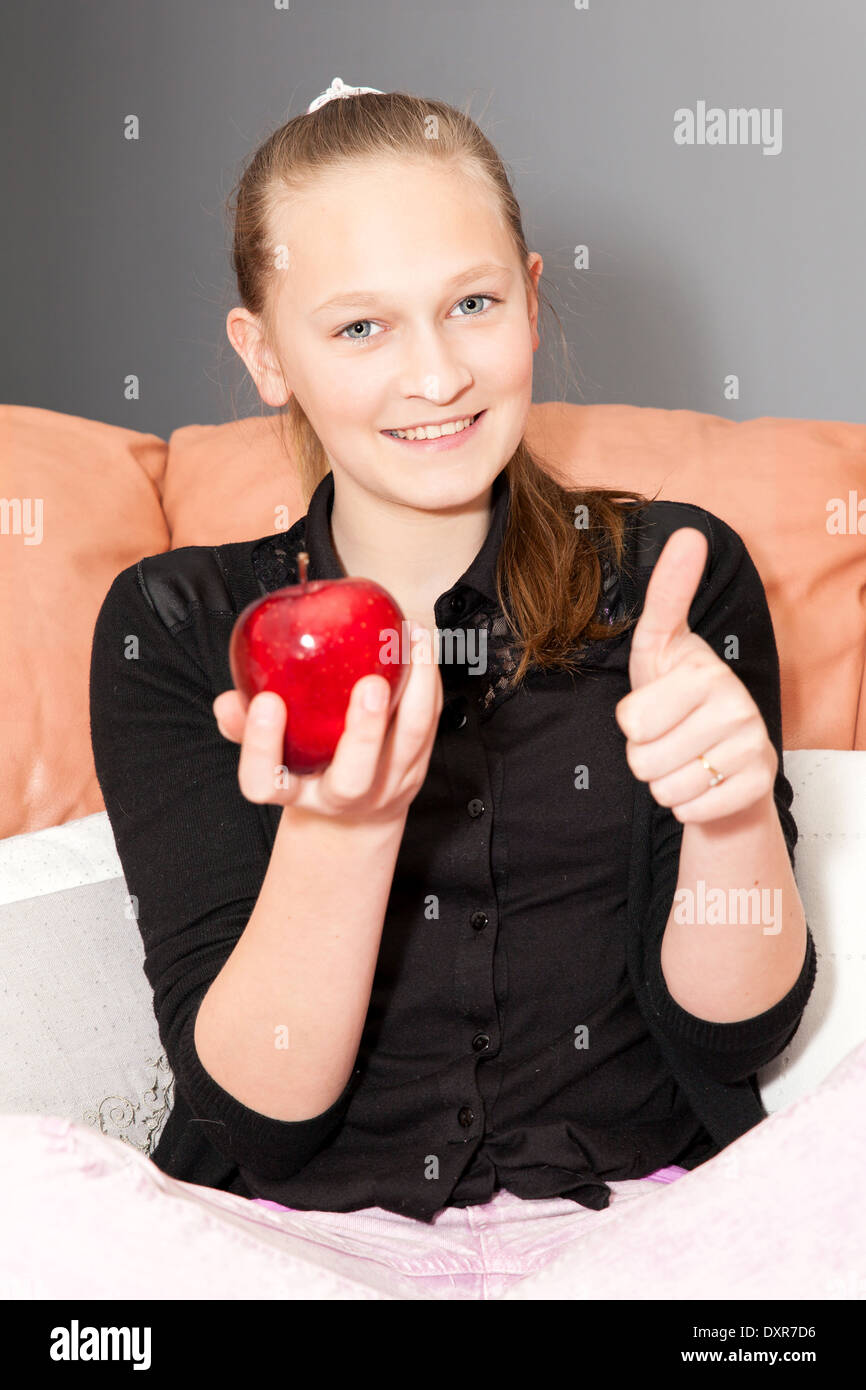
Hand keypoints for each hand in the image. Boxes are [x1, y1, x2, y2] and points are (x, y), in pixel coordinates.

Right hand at [213, 625, 442, 826]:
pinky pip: (429, 722)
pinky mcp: (417, 766)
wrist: (355, 812)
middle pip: (353, 778)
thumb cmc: (306, 767)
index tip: (266, 702)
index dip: (262, 746)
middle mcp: (342, 796)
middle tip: (371, 683)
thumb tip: (230, 700)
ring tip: (411, 641)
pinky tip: (421, 645)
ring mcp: (385, 784)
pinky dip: (428, 682)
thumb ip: (247, 727)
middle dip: (364, 731)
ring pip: (409, 744)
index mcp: (295, 792)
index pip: (266, 783)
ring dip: (417, 690)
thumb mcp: (271, 754)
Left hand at [614, 527, 777, 823]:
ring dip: (665, 783)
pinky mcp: (759, 785)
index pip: (630, 721)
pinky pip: (691, 811)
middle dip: (645, 757)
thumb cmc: (681, 700)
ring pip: (665, 789)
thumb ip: (666, 595)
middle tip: (671, 739)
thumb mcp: (661, 648)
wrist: (726, 761)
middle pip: (642, 759)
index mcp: (704, 671)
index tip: (657, 707)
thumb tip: (689, 532)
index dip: (631, 724)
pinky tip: (705, 784)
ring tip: (686, 760)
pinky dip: (689, 806)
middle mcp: (736, 705)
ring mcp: (752, 747)